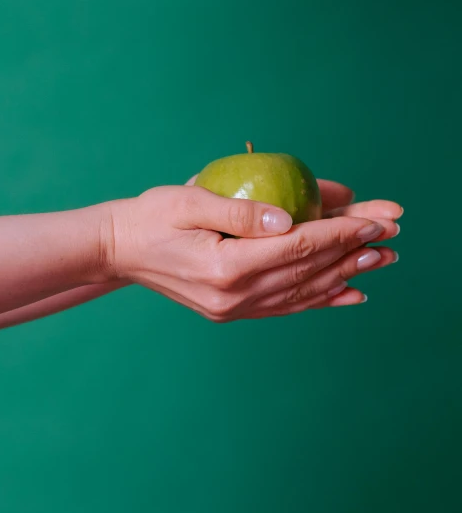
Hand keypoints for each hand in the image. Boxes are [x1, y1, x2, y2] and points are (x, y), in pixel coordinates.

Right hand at [105, 180, 399, 321]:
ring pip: (303, 293)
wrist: (119, 251)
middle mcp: (234, 296)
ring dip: (345, 276)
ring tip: (381, 262)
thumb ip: (239, 212)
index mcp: (224, 268)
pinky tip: (346, 293)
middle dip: (354, 252)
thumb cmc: (151, 216)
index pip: (298, 247)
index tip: (376, 220)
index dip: (341, 232)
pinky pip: (286, 308)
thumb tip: (287, 219)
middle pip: (307, 272)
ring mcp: (233, 309)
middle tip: (393, 239)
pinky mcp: (232, 311)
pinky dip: (320, 299)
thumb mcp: (188, 201)